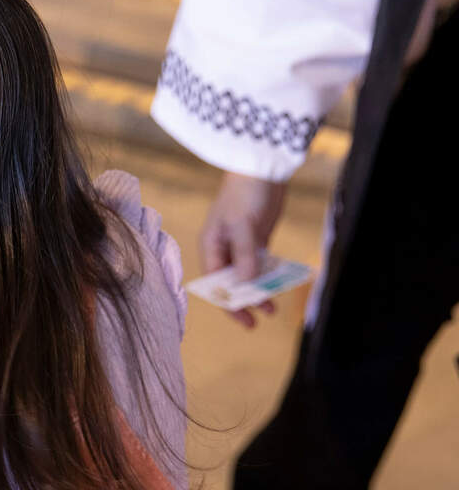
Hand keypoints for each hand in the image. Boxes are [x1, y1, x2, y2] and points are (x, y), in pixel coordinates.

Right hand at [200, 171, 287, 328]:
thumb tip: (247, 283)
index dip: (227, 301)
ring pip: (247, 276)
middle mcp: (223, 249)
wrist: (260, 170)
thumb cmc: (244, 195)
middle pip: (230, 283)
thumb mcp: (243, 226)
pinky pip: (261, 265)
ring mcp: (241, 246)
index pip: (215, 282)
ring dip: (258, 291)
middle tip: (259, 320)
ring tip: (273, 308)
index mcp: (211, 247)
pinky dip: (268, 277)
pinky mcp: (258, 240)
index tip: (243, 318)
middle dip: (243, 301)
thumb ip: (246, 255)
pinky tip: (278, 286)